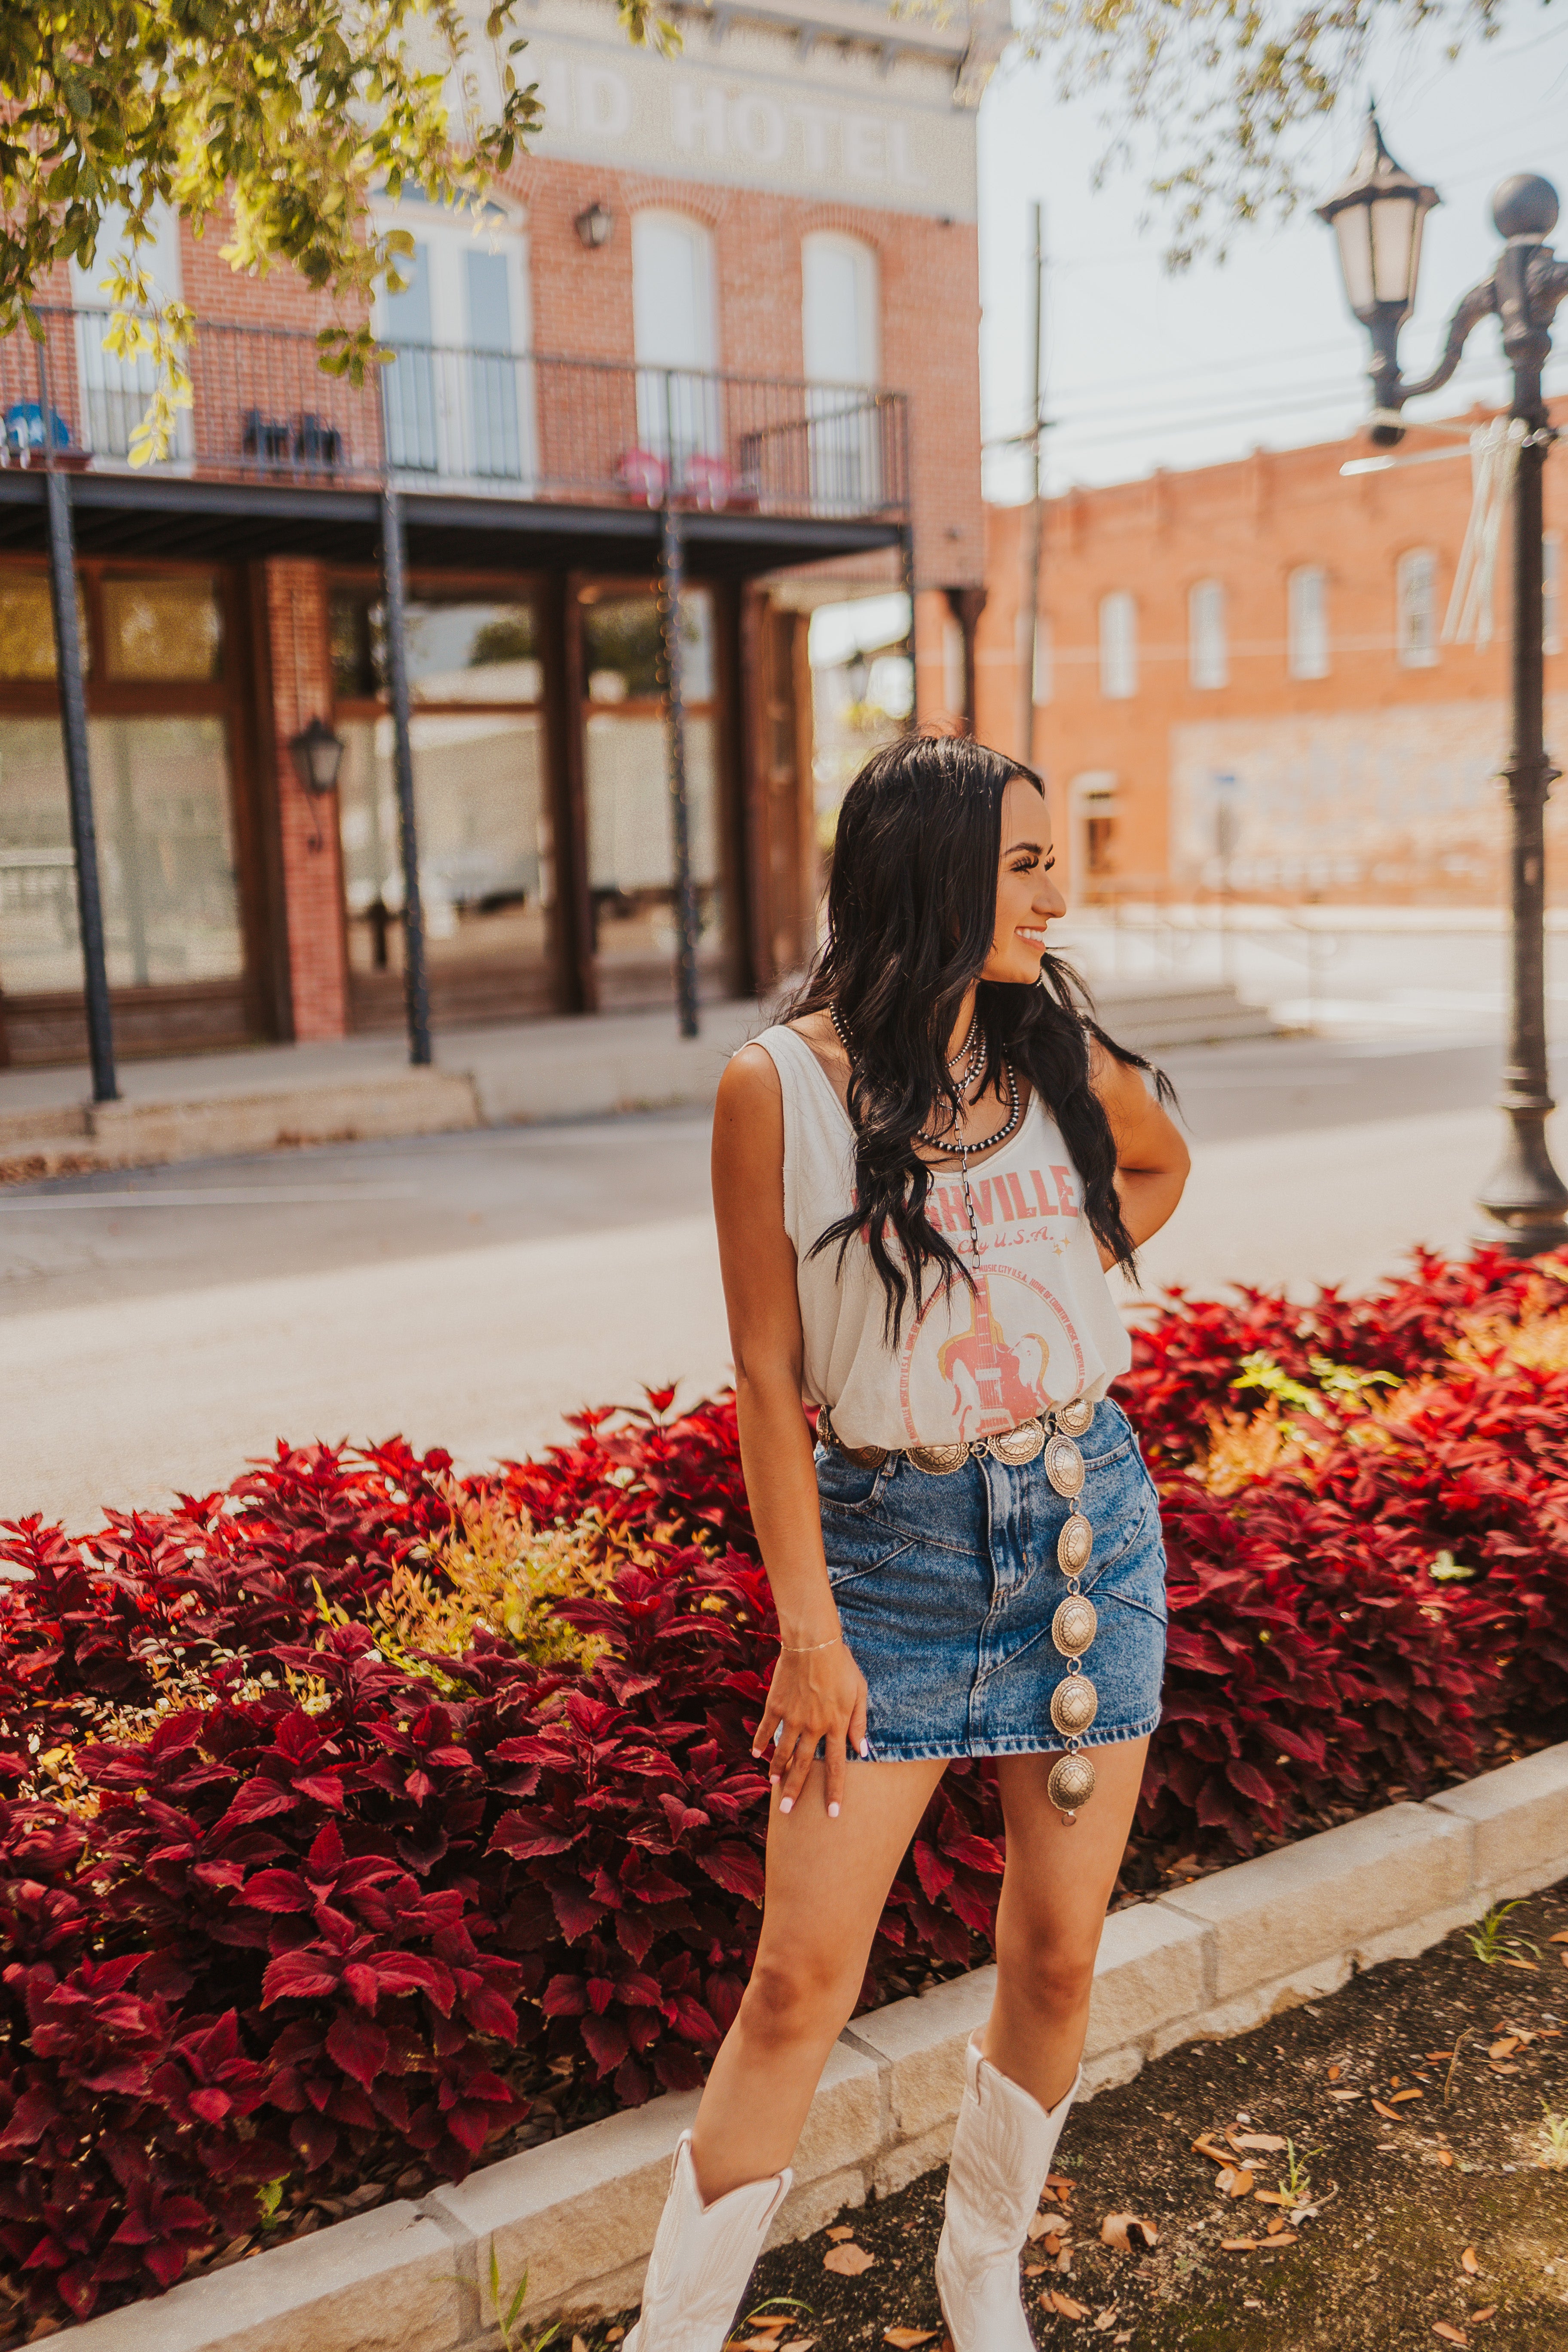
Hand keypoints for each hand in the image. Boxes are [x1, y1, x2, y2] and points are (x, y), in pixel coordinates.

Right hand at [752, 1640, 868, 1818]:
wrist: (813, 1642)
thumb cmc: (841, 1665)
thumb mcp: (860, 1692)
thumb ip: (859, 1723)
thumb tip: (863, 1751)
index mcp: (835, 1725)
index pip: (836, 1767)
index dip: (834, 1792)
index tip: (832, 1814)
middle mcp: (813, 1727)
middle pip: (804, 1766)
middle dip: (797, 1792)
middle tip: (788, 1811)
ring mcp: (792, 1717)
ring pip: (783, 1751)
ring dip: (778, 1771)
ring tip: (775, 1786)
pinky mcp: (776, 1705)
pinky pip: (766, 1728)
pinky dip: (760, 1742)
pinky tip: (757, 1754)